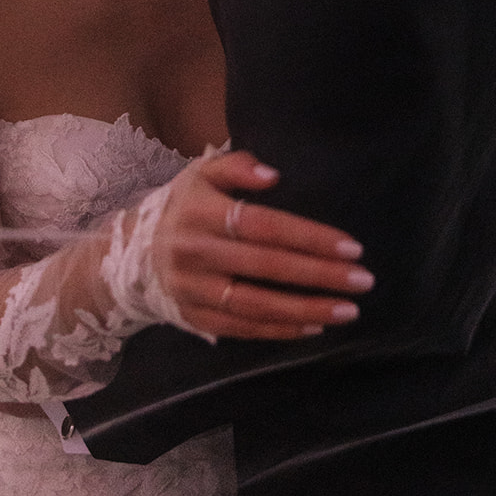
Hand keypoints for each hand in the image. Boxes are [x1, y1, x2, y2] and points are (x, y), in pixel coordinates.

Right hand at [151, 150, 373, 339]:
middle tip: (363, 280)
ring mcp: (193, 289)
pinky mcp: (194, 317)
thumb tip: (272, 175)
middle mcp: (194, 252)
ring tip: (348, 311)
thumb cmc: (185, 206)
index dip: (308, 236)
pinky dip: (279, 330)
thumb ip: (235, 166)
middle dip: (319, 275)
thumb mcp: (201, 174)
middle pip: (266, 266)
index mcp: (200, 211)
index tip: (352, 246)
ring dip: (306, 309)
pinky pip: (242, 327)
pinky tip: (314, 326)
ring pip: (255, 304)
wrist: (132, 252)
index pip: (263, 225)